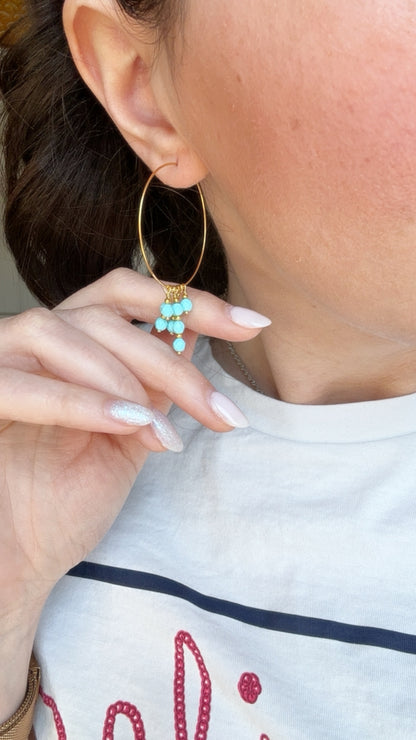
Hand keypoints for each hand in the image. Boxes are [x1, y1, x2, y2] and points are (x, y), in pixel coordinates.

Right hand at [0, 268, 268, 610]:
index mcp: (67, 347)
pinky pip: (21, 384)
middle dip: (172, 364)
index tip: (250, 323)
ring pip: (62, 333)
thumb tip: (190, 337)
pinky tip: (129, 425)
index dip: (188, 301)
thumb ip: (150, 387)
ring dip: (127, 381)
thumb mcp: (126, 439)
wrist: (15, 564)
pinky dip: (80, 400)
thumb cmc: (63, 505)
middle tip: (220, 413)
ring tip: (164, 439)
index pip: (124, 295)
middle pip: (105, 317)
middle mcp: (28, 344)